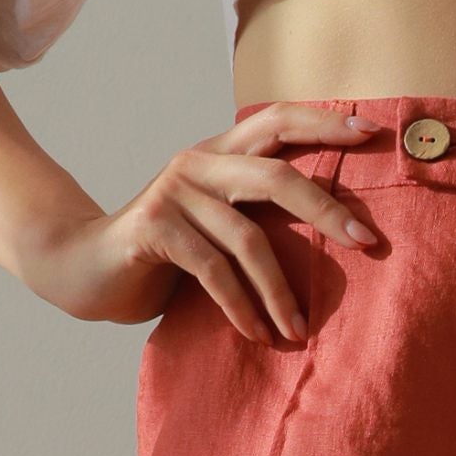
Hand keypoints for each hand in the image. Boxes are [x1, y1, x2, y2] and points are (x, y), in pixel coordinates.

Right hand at [17, 100, 379, 340]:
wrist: (83, 270)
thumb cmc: (164, 254)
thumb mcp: (217, 225)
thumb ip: (258, 212)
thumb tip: (339, 228)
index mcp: (219, 152)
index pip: (278, 120)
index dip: (324, 123)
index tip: (372, 133)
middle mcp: (197, 163)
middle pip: (276, 175)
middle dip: (327, 210)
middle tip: (368, 243)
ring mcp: (173, 192)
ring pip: (247, 236)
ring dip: (279, 290)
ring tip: (298, 329)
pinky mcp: (153, 227)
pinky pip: (213, 269)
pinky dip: (240, 306)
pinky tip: (256, 334)